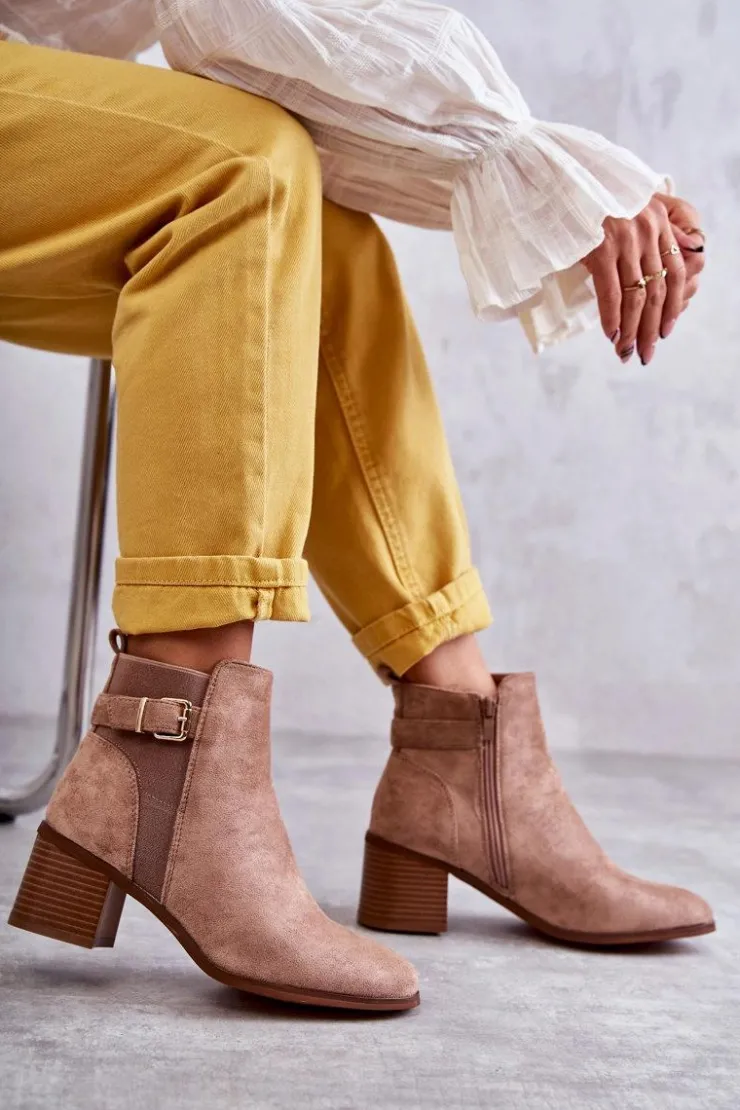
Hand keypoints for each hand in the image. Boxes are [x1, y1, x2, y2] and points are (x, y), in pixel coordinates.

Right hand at [582, 193, 701, 364]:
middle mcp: (647, 229)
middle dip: (651, 328)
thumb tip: (689, 251)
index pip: (677, 271)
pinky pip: (611, 293)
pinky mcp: (601, 248)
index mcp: (659, 219)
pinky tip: (612, 335)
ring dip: (632, 330)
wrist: (557, 174)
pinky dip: (612, 318)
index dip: (673, 305)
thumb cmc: (590, 191)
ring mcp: (625, 239)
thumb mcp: (633, 200)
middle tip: (645, 354)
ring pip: (637, 297)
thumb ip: (661, 225)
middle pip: (658, 290)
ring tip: (626, 353)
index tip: (665, 331)